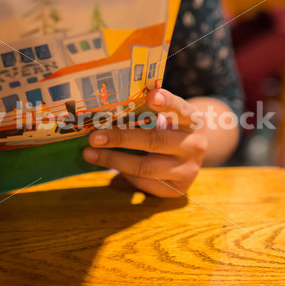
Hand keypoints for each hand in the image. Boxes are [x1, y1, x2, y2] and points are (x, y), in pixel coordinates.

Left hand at [82, 89, 206, 197]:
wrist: (190, 156)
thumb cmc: (170, 129)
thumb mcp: (167, 117)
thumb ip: (147, 112)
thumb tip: (105, 111)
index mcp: (193, 120)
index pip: (180, 109)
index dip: (166, 102)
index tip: (151, 96)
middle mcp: (195, 145)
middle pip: (154, 141)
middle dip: (120, 138)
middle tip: (94, 136)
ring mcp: (188, 169)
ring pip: (146, 167)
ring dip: (114, 160)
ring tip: (90, 153)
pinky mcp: (177, 189)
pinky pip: (145, 183)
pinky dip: (125, 174)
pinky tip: (110, 165)